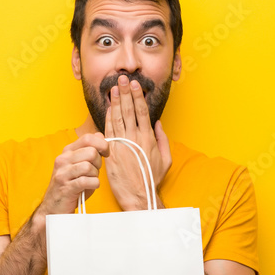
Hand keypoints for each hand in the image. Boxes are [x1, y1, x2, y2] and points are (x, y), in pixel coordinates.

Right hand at [34, 133, 109, 225]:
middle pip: (92, 152)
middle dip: (98, 163)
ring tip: (89, 181)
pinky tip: (89, 187)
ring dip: (95, 176)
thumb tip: (100, 136)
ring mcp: (63, 173)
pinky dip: (93, 185)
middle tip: (93, 172)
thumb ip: (89, 151)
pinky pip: (88, 181)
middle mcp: (63, 159)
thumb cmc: (70, 187)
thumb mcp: (79, 166)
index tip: (105, 153)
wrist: (54, 207)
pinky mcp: (66, 187)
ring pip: (90, 167)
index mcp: (67, 152)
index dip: (102, 145)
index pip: (88, 138)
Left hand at [104, 74, 171, 210]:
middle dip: (125, 93)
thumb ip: (162, 139)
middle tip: (121, 79)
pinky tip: (108, 108)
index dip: (137, 96)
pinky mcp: (112, 152)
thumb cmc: (152, 178)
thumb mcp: (166, 159)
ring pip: (118, 118)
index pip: (142, 111)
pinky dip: (108, 118)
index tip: (134, 84)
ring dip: (115, 102)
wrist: (139, 195)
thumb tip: (158, 123)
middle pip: (129, 110)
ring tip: (113, 88)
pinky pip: (109, 131)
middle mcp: (136, 138)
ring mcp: (123, 145)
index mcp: (149, 138)